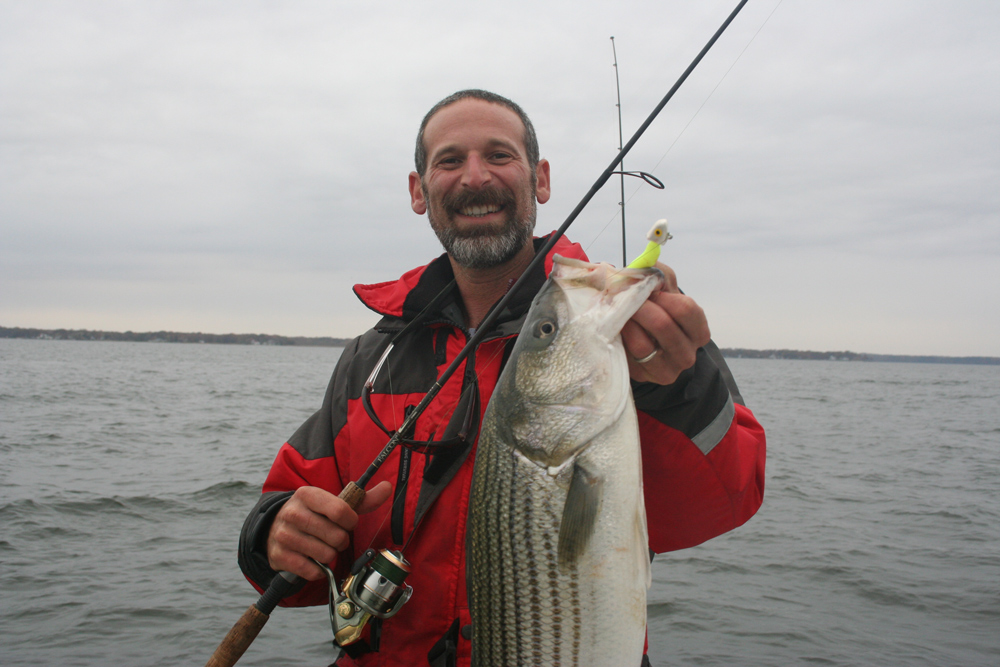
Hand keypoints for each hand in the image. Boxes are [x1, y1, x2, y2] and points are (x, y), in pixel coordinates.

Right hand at [266, 481, 391, 580]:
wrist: (275, 527)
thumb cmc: (313, 514)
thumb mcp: (334, 502)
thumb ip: (363, 498)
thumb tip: (388, 486)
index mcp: (307, 494)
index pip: (341, 510)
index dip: (351, 521)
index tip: (348, 522)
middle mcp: (292, 513)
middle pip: (336, 536)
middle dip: (341, 540)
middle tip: (333, 537)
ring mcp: (283, 535)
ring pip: (326, 555)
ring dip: (330, 555)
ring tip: (322, 547)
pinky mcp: (279, 556)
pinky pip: (312, 571)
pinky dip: (318, 570)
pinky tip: (313, 560)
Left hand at [622, 262, 710, 384]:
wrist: (644, 346)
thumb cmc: (657, 312)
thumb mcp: (664, 291)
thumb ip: (660, 275)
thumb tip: (646, 265)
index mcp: (698, 332)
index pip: (686, 310)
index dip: (663, 295)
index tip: (647, 289)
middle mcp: (687, 355)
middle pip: (663, 325)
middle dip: (640, 306)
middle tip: (625, 296)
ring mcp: (666, 371)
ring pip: (643, 344)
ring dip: (626, 322)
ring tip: (619, 311)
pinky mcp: (644, 378)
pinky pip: (627, 356)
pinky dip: (620, 338)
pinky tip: (617, 328)